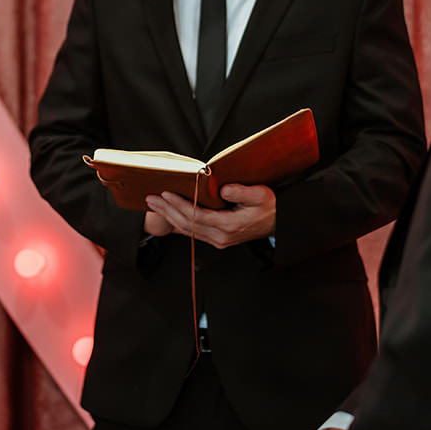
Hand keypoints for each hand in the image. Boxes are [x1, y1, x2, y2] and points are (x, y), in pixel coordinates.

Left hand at [145, 183, 275, 248]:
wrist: (280, 223)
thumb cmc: (270, 207)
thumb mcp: (261, 195)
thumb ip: (242, 192)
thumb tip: (222, 189)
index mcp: (229, 225)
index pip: (196, 215)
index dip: (179, 204)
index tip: (165, 193)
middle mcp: (221, 236)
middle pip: (187, 224)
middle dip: (167, 210)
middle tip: (150, 198)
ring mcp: (219, 240)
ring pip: (188, 230)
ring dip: (169, 217)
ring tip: (155, 205)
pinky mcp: (219, 239)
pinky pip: (194, 233)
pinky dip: (179, 224)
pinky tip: (169, 217)